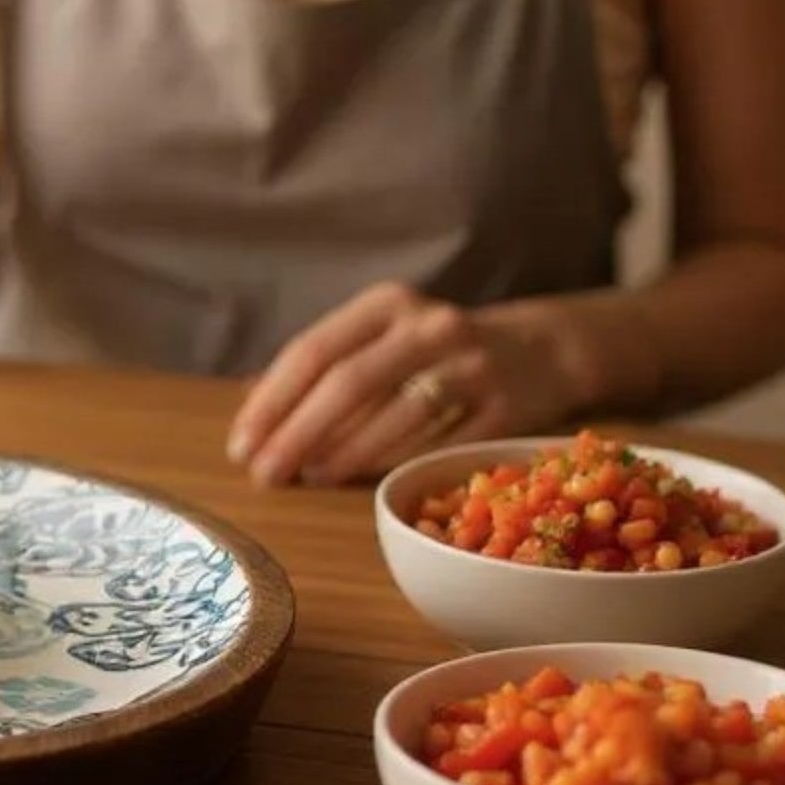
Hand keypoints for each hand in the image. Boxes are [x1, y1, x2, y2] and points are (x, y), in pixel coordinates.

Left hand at [227, 282, 578, 487]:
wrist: (544, 349)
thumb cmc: (436, 350)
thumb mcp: (379, 337)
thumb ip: (320, 362)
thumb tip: (247, 395)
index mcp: (385, 304)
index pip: (312, 350)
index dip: (272, 401)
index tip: (240, 444)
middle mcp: (427, 324)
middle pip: (348, 380)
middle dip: (297, 432)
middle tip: (263, 474)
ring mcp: (472, 362)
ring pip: (396, 410)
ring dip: (344, 451)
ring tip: (307, 477)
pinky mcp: (507, 404)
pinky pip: (441, 439)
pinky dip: (396, 460)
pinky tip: (363, 480)